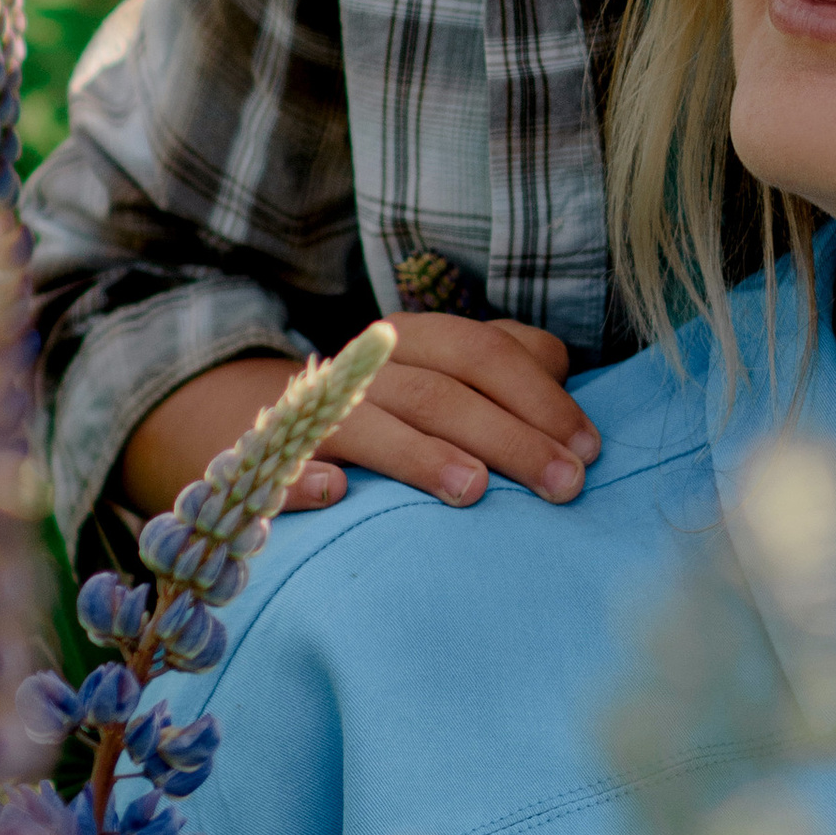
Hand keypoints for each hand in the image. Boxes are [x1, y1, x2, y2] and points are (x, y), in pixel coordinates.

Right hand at [118, 316, 601, 522]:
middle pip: (441, 391)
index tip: (589, 449)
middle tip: (564, 485)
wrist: (246, 424)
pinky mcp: (261, 461)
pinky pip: (278, 468)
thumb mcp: (442, 371)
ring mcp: (310, 414)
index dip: (541, 397)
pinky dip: (304, 479)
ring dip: (421, 455)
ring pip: (371, 424)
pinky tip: (335, 496)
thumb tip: (562, 368)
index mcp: (411, 338)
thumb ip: (504, 360)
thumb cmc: (382, 407)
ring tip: (474, 490)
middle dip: (510, 437)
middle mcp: (363, 368)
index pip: (485, 352)